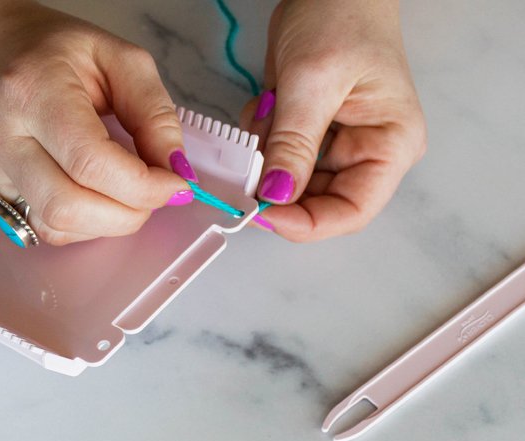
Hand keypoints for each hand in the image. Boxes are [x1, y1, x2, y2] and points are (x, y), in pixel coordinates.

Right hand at [0, 2, 192, 244]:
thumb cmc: (57, 52)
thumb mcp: (120, 59)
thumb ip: (155, 112)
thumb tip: (176, 170)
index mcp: (33, 92)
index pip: (91, 162)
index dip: (144, 186)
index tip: (177, 185)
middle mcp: (2, 137)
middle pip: (69, 206)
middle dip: (128, 213)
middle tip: (154, 194)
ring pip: (55, 227)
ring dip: (106, 223)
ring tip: (124, 192)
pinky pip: (43, 229)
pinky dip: (83, 225)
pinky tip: (96, 197)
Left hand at [240, 0, 426, 240]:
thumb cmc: (342, 16)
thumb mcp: (313, 81)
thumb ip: (294, 143)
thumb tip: (277, 196)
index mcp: (389, 145)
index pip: (351, 211)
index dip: (307, 223)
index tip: (262, 214)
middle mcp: (367, 153)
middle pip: (317, 201)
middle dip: (277, 186)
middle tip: (247, 165)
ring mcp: (336, 145)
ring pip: (290, 181)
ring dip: (266, 158)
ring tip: (266, 113)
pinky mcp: (309, 133)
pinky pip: (277, 156)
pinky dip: (261, 139)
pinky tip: (267, 103)